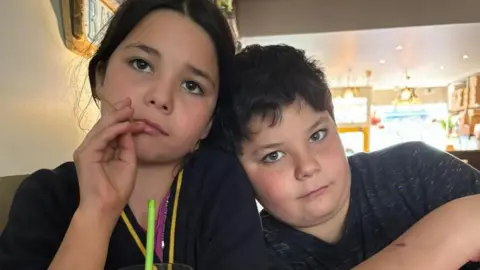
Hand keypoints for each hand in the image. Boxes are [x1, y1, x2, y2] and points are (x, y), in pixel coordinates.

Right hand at [73, 98, 144, 219]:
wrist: (106, 206)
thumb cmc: (117, 189)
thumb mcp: (128, 162)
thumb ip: (127, 145)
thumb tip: (129, 128)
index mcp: (101, 150)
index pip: (110, 130)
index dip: (121, 119)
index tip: (133, 110)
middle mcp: (91, 147)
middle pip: (104, 126)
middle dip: (118, 113)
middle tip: (129, 102)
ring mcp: (86, 150)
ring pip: (102, 128)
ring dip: (117, 118)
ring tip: (130, 110)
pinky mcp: (85, 154)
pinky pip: (102, 137)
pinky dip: (114, 130)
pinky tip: (126, 125)